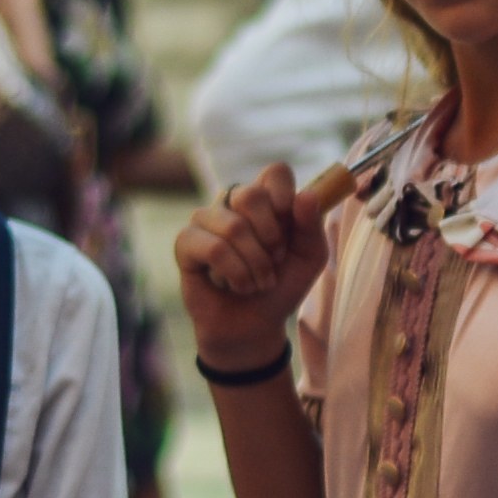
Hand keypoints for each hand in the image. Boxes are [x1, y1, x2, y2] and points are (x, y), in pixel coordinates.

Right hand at [174, 163, 350, 365]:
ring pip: (233, 226)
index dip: (284, 195)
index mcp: (266, 199)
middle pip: (250, 194)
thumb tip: (306, 195)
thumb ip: (312, 226)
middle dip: (270, 237)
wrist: (254, 324)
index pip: (275, 172)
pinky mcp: (185, 242)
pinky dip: (235, 274)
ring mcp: (206, 219)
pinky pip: (214, 249)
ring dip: (255, 265)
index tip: (289, 223)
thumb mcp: (309, 258)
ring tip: (258, 282)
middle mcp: (233, 203)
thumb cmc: (282, 285)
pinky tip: (236, 285)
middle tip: (275, 260)